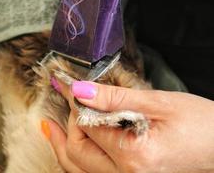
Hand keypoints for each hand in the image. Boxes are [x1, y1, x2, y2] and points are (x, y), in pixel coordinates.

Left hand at [46, 80, 213, 172]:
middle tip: (67, 102)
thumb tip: (80, 90)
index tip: (67, 86)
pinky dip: (77, 158)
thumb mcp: (159, 104)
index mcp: (135, 156)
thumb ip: (115, 99)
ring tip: (51, 127)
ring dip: (63, 145)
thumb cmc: (202, 125)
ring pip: (78, 169)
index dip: (74, 104)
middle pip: (77, 153)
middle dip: (68, 125)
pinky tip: (70, 144)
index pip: (86, 127)